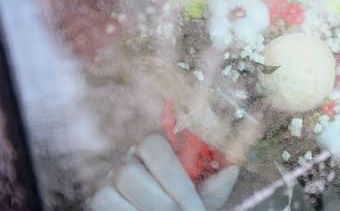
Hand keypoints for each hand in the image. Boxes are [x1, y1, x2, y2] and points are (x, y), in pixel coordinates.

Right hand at [89, 134, 238, 210]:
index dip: (176, 180)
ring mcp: (108, 181)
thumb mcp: (204, 197)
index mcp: (156, 147)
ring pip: (113, 191)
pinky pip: (105, 206)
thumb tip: (232, 169)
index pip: (153, 145)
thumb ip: (216, 185)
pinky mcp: (97, 201)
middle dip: (162, 202)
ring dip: (146, 209)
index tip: (196, 207)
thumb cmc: (187, 205)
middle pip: (131, 172)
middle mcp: (128, 160)